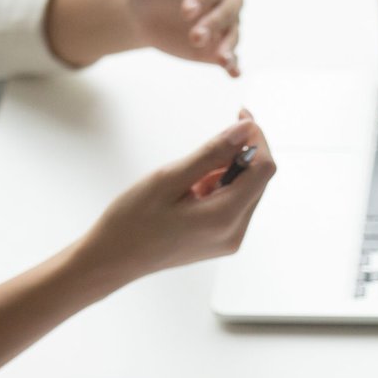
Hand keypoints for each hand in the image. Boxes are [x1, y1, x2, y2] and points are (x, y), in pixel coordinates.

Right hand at [73, 110, 276, 289]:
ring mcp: (230, 240)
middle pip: (258, 181)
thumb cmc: (132, 221)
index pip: (263, 169)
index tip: (240, 117)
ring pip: (246, 192)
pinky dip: (220, 189)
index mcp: (224, 217)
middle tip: (210, 142)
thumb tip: (245, 130)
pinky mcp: (222, 241)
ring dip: (228, 173)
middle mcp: (235, 233)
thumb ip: (211, 154)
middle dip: (241, 154)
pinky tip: (191, 192)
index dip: (256, 139)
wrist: (113, 259)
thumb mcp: (169, 178)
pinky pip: (234, 206)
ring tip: (189, 178)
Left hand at [125, 0, 243, 76]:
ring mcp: (224, 25)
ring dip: (226, 46)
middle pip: (229, 12)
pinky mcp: (218, 48)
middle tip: (194, 35)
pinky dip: (234, 64)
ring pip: (233, 35)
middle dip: (213, 23)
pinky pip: (231, 55)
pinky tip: (232, 73)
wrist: (137, 9)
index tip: (186, 9)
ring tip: (218, 58)